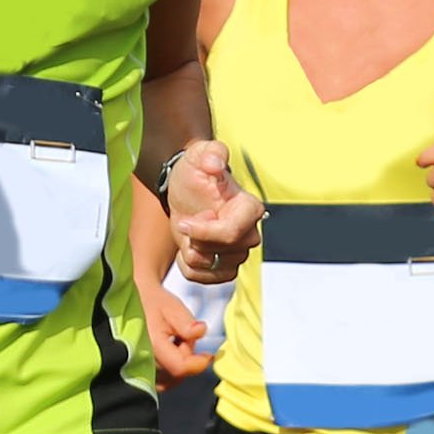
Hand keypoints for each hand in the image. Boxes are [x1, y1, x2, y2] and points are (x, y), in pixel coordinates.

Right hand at [139, 274, 210, 382]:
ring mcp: (138, 369)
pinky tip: (171, 354)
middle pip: (176, 374)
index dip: (198, 364)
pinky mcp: (139, 373)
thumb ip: (187, 323)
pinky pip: (161, 382)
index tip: (209, 356)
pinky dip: (171, 372)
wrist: (135, 301)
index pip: (180, 367)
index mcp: (151, 344)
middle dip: (187, 359)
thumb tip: (201, 331)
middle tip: (184, 338)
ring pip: (169, 381)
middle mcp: (141, 360)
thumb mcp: (173, 307)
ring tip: (176, 344)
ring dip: (179, 366)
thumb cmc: (155, 303)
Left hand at [167, 140, 260, 282]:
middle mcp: (250, 232)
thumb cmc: (195, 171)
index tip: (184, 221)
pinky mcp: (225, 266)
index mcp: (249, 208)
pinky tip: (187, 248)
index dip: (203, 232)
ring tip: (189, 234)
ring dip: (193, 254)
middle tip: (189, 221)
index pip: (230, 233)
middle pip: (223, 252)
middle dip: (198, 241)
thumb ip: (211, 153)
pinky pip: (206, 280)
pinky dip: (190, 268)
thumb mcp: (199, 155)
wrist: (185, 191)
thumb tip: (215, 164)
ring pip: (214, 268)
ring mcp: (238, 252)